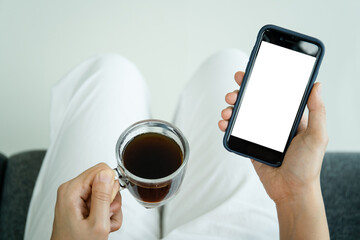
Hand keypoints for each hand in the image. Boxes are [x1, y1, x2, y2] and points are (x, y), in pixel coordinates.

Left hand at [51, 163, 121, 239]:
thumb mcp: (96, 224)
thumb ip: (102, 196)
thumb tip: (107, 172)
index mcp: (72, 190)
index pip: (102, 169)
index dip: (110, 187)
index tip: (106, 203)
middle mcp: (72, 190)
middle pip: (105, 180)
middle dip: (111, 200)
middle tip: (104, 217)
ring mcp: (76, 197)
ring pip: (106, 192)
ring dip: (110, 209)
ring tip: (102, 224)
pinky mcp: (81, 204)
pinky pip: (102, 201)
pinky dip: (106, 214)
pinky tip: (100, 226)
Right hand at [219, 71, 328, 238]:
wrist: (291, 191)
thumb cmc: (308, 166)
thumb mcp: (317, 136)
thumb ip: (317, 111)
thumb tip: (317, 85)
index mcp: (288, 118)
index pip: (273, 94)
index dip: (261, 82)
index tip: (250, 73)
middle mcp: (273, 124)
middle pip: (253, 102)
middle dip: (240, 94)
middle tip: (233, 93)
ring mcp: (260, 135)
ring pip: (242, 115)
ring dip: (231, 109)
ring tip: (227, 110)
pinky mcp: (250, 145)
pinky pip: (236, 132)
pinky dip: (227, 125)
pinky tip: (223, 123)